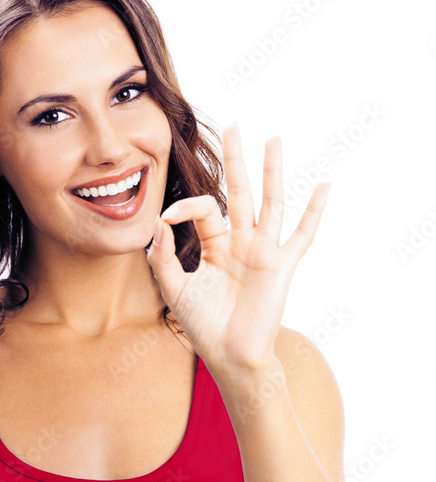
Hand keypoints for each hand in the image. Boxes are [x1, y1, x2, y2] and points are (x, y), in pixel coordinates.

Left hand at [145, 121, 329, 374]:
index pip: (203, 209)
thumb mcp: (174, 290)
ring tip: (274, 138)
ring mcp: (263, 251)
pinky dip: (314, 211)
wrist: (230, 356)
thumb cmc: (204, 327)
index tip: (166, 218)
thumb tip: (157, 225)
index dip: (183, 207)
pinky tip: (325, 186)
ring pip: (270, 202)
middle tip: (234, 125)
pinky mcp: (281, 265)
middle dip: (236, 159)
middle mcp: (240, 242)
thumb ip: (162, 259)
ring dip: (272, 171)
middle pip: (239, 191)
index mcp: (215, 245)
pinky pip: (302, 235)